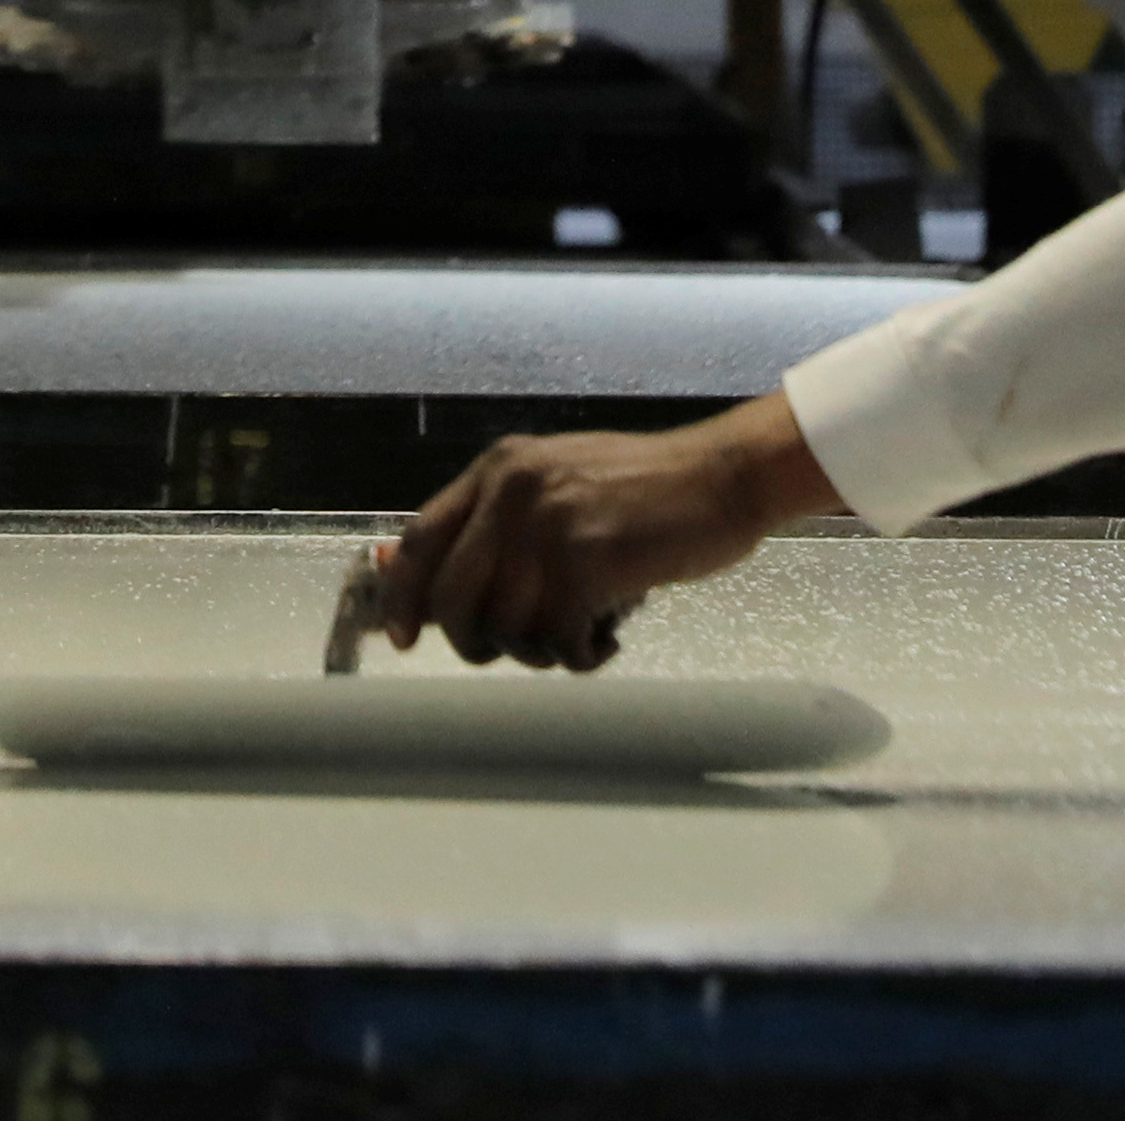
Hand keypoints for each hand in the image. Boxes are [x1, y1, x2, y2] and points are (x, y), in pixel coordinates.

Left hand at [372, 398, 841, 669]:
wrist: (722, 477)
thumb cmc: (644, 491)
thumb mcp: (556, 484)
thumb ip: (492, 523)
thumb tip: (406, 566)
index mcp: (500, 468)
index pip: (423, 538)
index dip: (404, 596)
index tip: (402, 638)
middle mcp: (514, 490)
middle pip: (454, 598)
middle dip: (476, 643)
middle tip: (515, 650)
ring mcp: (549, 524)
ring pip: (505, 628)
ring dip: (540, 651)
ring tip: (579, 631)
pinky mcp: (587, 562)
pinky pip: (558, 642)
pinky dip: (581, 655)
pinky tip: (607, 634)